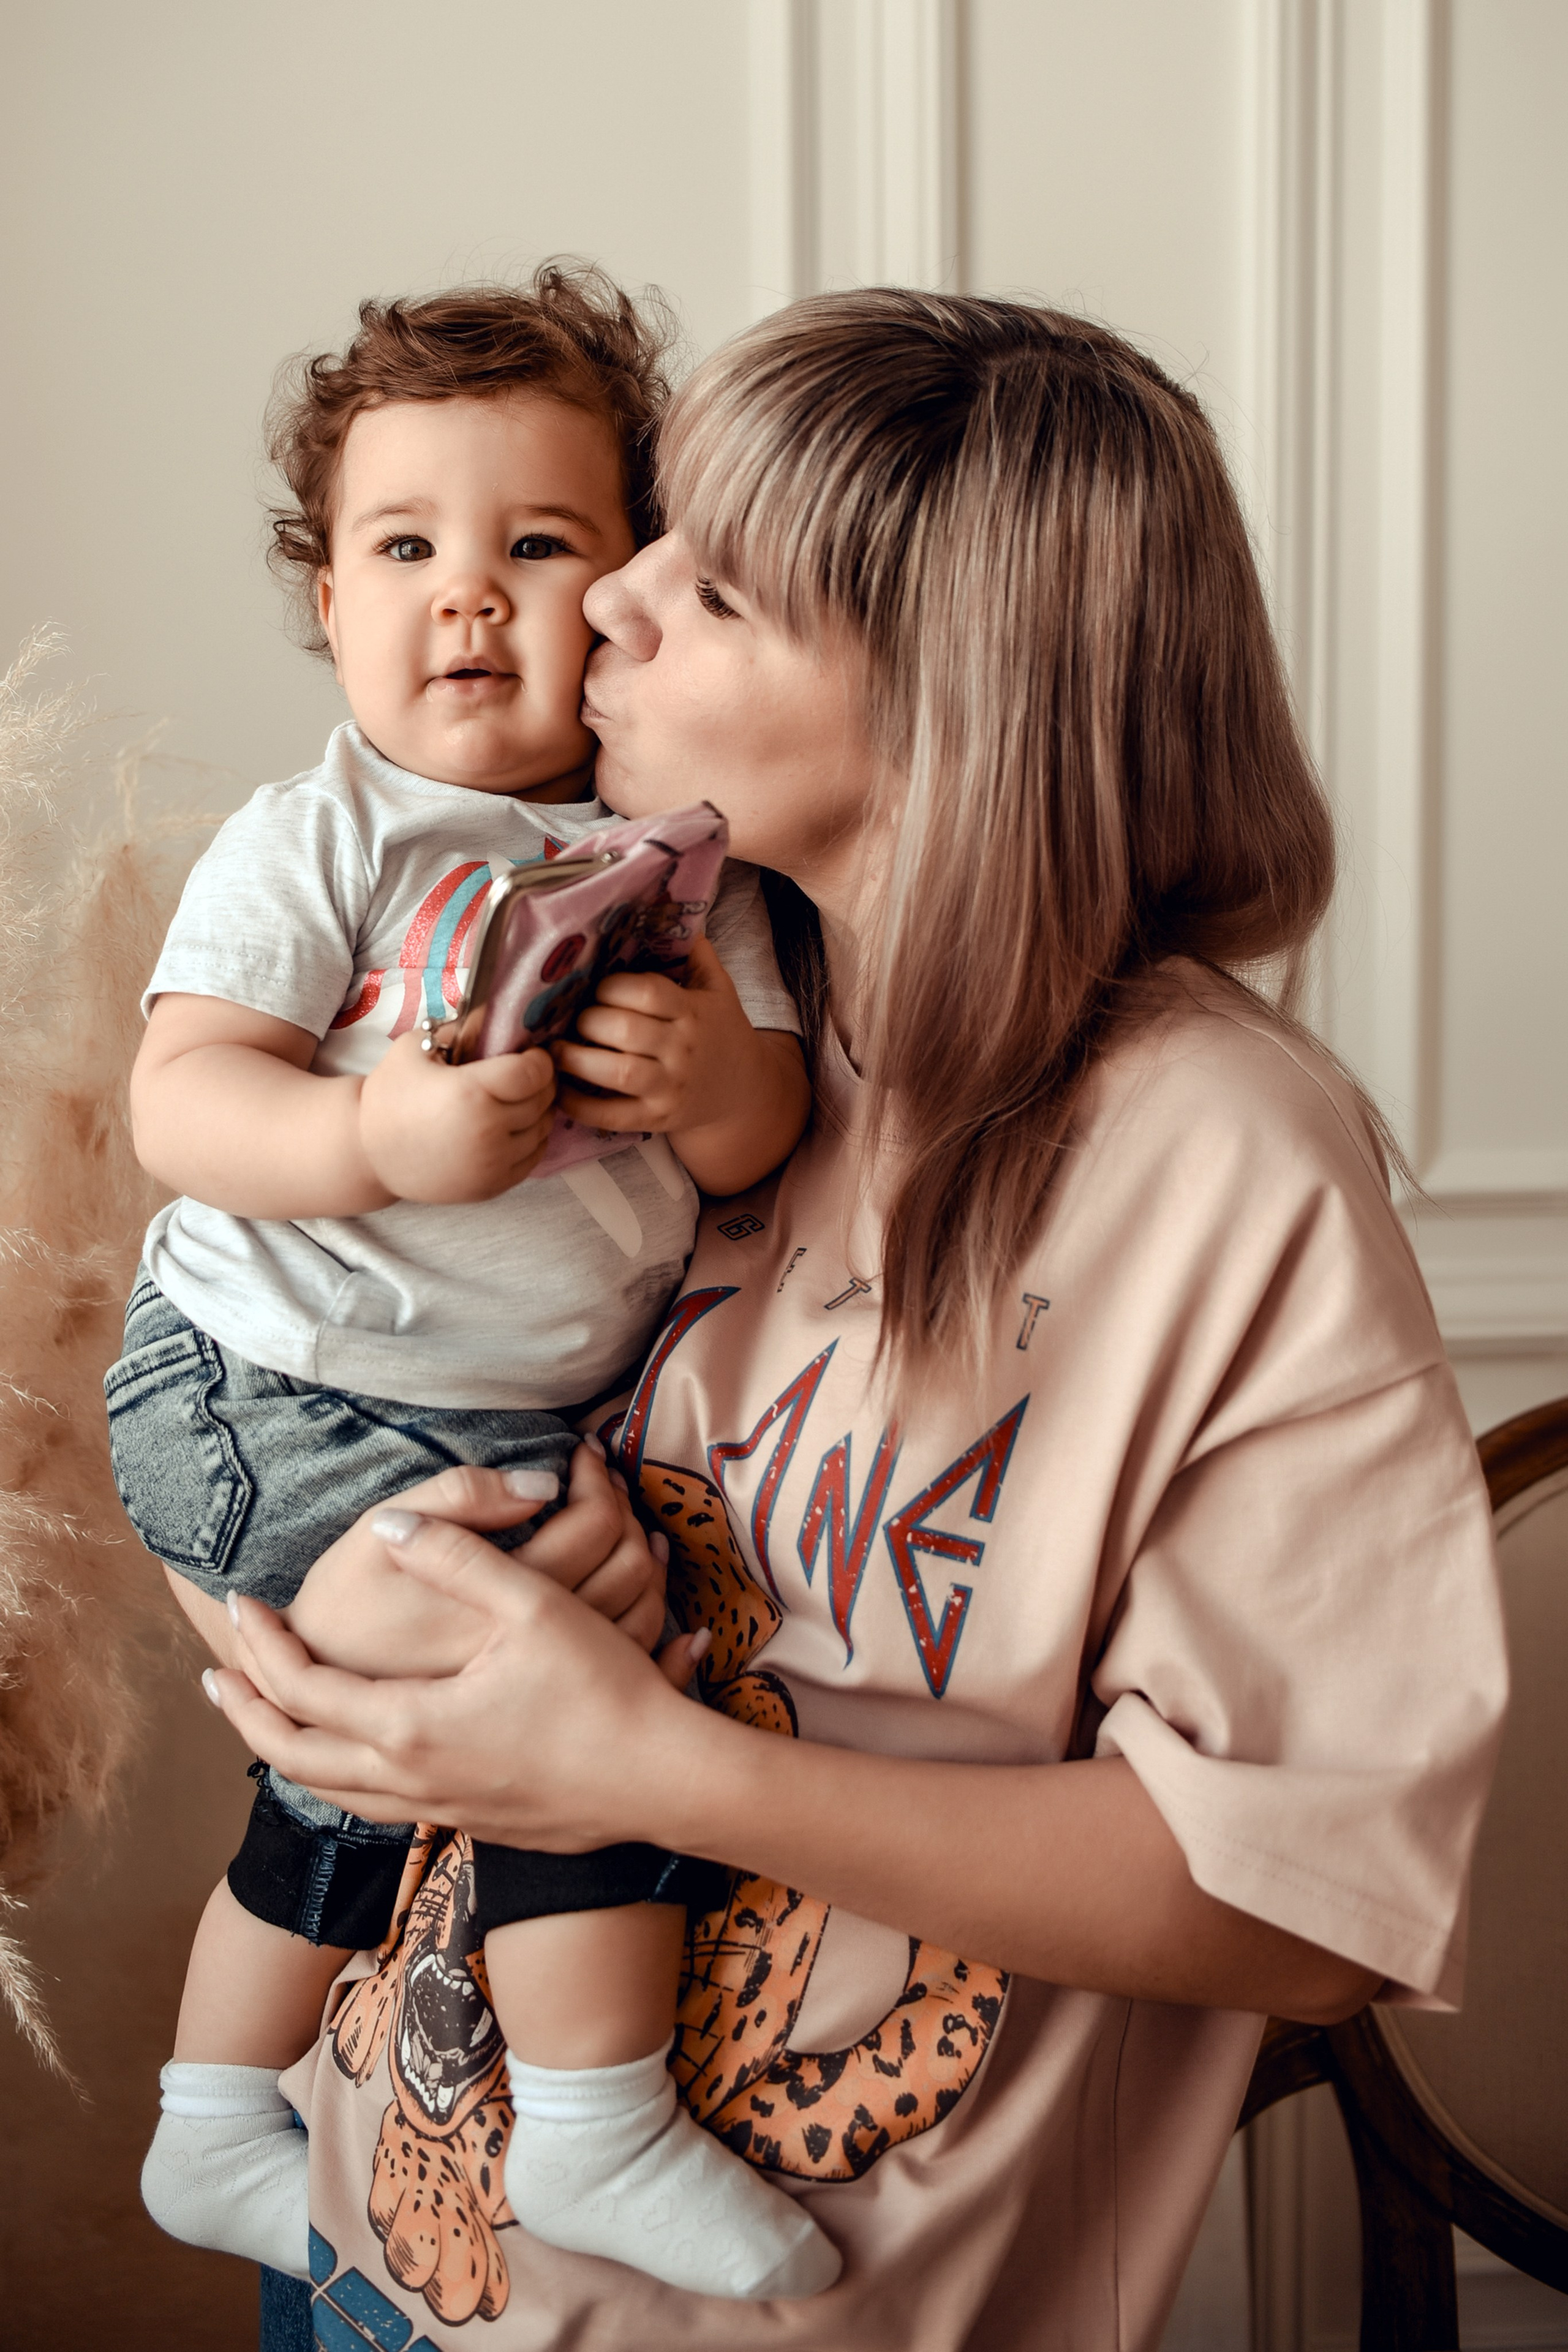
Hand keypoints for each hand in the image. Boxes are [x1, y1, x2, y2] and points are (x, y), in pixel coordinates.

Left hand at [203, 1446, 714, 1842]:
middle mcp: (409, 1778)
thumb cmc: (603, 1691)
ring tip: (267, 1717)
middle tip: (218, 1675)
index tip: (241, 1606)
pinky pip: (374, 1806)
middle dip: (245, 1712)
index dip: (260, 1646)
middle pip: (291, 1755)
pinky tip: (355, 1754)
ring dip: (284, 1751)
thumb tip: (391, 1520)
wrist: (662, 1782)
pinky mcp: (470, 1821)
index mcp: (410, 1725)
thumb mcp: (532, 1605)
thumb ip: (457, 1554)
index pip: (300, 1688)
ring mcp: (438, 1808)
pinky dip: (338, 1777)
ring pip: (330, 1790)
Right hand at [280, 1440, 671, 1680]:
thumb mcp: (376, 1539)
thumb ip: (457, 1500)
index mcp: (501, 1602)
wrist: (315, 1698)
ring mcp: (549, 1681)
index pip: (592, 1526)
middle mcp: (537, 1648)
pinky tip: (640, 1580)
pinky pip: (627, 1652)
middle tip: (604, 1478)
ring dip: (643, 1556)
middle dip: (625, 1510)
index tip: (582, 1452)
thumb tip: (541, 1483)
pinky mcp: (548, 1701)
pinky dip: (647, 1611)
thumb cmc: (344, 1611)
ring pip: (638, 1611)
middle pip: (628, 1566)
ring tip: (626, 1521)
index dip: (596, 1478)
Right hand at [358, 1029, 554, 1202]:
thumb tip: (494, 1015)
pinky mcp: (492, 1187)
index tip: (531, 1054)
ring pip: (542, 1129)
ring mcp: (492, 1164)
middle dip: (541, 1082)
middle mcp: (487, 1132)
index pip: (533, 1073)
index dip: (538, 1060)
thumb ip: (457, 1028)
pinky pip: (533, 1157)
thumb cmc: (390, 1096)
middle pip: (542, 1099)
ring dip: (539, 1110)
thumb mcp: (414, 1048)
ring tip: (520, 1098)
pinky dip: (531, 1139)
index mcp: (470, 1093)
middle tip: (528, 1074)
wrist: (368, 1153)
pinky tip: (514, 1126)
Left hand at [553, 934, 758, 1136]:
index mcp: (694, 1013)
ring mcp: (669, 1088)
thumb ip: (697, 953)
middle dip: (588, 1020)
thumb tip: (671, 906)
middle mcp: (682, 1050)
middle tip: (576, 1018)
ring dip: (576, 1060)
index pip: (648, 993)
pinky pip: (611, 1116)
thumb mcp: (719, 990)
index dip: (613, 987)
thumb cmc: (722, 1033)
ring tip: (557, 1050)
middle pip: (624, 1030)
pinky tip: (560, 1090)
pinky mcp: (656, 1119)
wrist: (744, 1093)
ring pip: (615, 1073)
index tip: (598, 987)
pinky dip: (580, 1106)